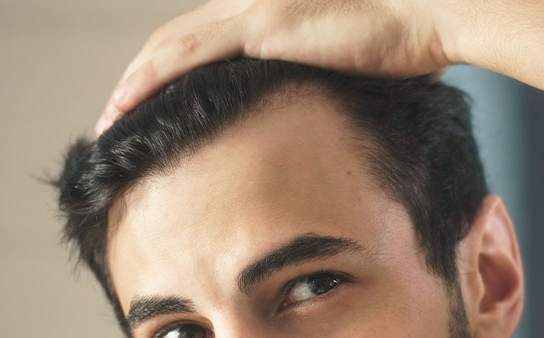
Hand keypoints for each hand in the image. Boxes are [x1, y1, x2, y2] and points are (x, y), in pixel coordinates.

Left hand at [96, 0, 450, 133]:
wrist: (434, 13)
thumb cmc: (412, 43)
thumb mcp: (359, 71)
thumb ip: (331, 85)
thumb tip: (331, 120)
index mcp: (276, 13)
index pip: (207, 41)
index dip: (173, 73)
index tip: (155, 109)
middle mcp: (256, 4)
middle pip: (178, 40)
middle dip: (141, 79)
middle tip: (117, 117)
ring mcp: (255, 10)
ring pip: (171, 46)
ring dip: (133, 84)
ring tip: (109, 120)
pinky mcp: (262, 25)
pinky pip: (188, 56)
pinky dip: (150, 80)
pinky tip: (125, 105)